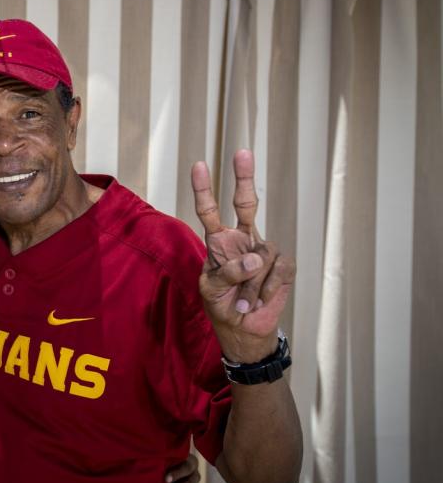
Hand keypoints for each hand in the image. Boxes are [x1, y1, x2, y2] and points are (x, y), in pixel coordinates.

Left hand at [191, 149, 294, 362]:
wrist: (244, 331)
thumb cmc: (222, 305)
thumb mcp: (211, 289)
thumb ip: (227, 272)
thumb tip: (254, 258)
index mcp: (219, 242)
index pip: (210, 211)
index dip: (204, 190)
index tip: (198, 166)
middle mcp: (242, 240)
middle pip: (246, 203)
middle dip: (244, 178)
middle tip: (242, 152)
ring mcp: (264, 251)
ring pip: (262, 254)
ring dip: (253, 282)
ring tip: (245, 301)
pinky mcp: (283, 266)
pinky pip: (278, 269)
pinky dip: (267, 288)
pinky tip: (261, 300)